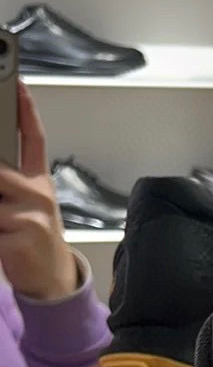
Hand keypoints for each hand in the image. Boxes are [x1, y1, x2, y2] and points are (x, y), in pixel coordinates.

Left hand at [0, 83, 77, 299]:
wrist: (53, 282)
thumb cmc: (32, 240)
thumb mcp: (26, 207)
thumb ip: (9, 184)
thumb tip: (1, 171)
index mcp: (39, 182)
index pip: (33, 138)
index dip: (26, 110)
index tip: (17, 84)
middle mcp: (37, 193)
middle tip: (4, 192)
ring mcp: (30, 212)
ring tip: (5, 219)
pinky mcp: (19, 233)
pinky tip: (3, 236)